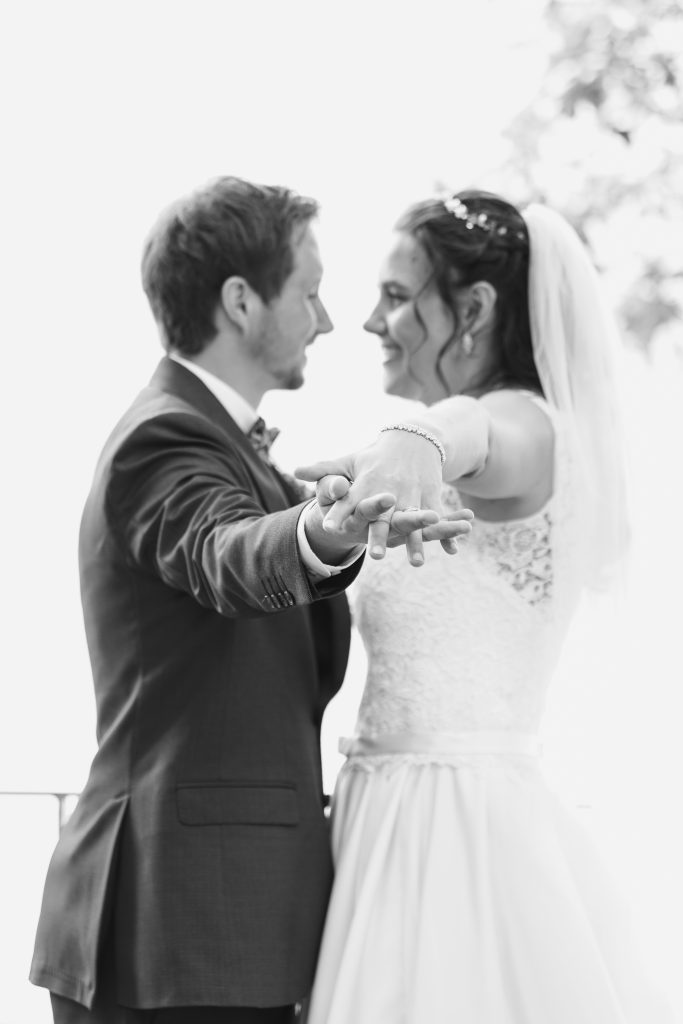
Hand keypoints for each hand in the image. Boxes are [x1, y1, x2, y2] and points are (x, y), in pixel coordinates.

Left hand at [296, 429, 448, 560]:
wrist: (413, 441)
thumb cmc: (375, 458)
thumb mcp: (348, 460)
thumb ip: (323, 470)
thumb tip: (295, 471)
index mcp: (367, 483)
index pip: (350, 501)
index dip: (339, 514)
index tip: (328, 528)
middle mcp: (390, 490)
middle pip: (385, 517)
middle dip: (381, 535)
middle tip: (376, 557)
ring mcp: (413, 494)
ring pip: (415, 522)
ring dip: (417, 543)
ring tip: (416, 564)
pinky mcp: (431, 497)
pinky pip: (439, 518)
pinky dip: (448, 533)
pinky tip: (453, 549)